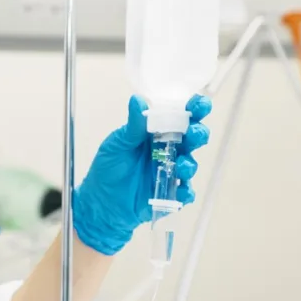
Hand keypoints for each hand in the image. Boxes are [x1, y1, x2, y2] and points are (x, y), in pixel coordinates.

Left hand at [73, 94, 211, 254]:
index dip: (195, 109)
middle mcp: (169, 150)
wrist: (100, 201)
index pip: (182, 116)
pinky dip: (186, 192)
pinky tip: (180, 190)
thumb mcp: (118, 143)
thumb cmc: (109, 167)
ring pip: (191, 164)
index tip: (199, 105)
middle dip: (198, 133)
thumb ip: (132, 125)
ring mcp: (171, 172)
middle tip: (193, 132)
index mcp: (158, 132)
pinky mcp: (170, 194)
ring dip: (190, 163)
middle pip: (193, 138)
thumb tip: (138, 99)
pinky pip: (185, 193)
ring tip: (181, 165)